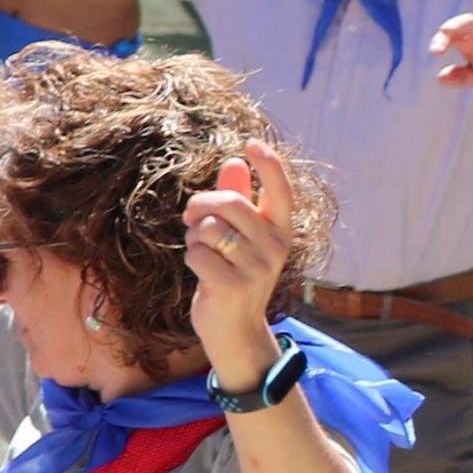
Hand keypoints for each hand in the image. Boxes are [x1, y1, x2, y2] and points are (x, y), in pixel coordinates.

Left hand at [181, 142, 301, 382]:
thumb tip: (234, 162)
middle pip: (228, 203)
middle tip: (192, 217)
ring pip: (208, 228)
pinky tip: (203, 273)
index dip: (269, 165)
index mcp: (281, 231)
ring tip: (204, 252)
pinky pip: (197, 254)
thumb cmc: (233, 274)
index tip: (252, 143)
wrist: (235, 328)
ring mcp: (256, 268)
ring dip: (195, 237)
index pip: (281, 192)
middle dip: (200, 205)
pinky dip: (191, 258)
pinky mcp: (233, 286)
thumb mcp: (241, 238)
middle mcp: (275, 247)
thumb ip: (239, 200)